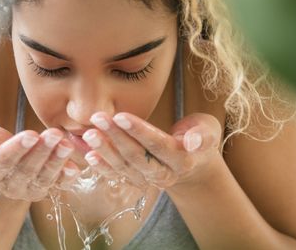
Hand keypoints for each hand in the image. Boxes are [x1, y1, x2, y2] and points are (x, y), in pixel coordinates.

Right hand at [0, 125, 80, 200]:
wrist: (1, 160)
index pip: (4, 161)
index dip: (18, 148)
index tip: (31, 135)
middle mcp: (10, 185)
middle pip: (27, 169)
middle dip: (42, 151)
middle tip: (54, 134)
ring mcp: (29, 189)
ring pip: (44, 177)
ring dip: (57, 161)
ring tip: (66, 144)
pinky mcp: (46, 188)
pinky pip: (58, 185)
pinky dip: (66, 177)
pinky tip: (74, 167)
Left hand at [81, 112, 222, 189]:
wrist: (194, 162)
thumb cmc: (199, 136)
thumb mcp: (209, 130)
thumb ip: (203, 135)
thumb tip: (193, 142)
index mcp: (182, 160)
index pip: (157, 145)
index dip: (138, 131)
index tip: (120, 116)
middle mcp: (163, 174)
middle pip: (136, 156)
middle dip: (115, 137)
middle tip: (98, 118)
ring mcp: (147, 179)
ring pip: (122, 166)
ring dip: (103, 150)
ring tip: (88, 134)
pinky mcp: (134, 179)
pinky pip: (114, 174)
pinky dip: (100, 165)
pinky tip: (87, 154)